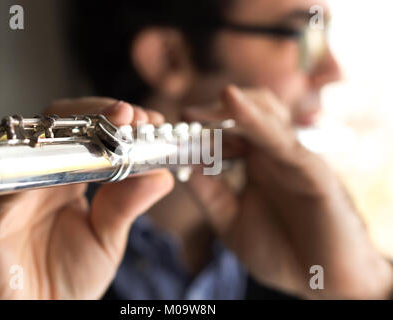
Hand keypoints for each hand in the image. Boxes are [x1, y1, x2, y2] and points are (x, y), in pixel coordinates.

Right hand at [0, 99, 173, 298]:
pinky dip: (39, 165)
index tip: (151, 121)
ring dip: (75, 128)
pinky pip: (7, 182)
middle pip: (59, 126)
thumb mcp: (106, 239)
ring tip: (115, 124)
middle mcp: (35, 178)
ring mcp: (10, 191)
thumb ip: (129, 205)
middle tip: (132, 116)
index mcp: (62, 181)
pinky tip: (74, 157)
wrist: (31, 318)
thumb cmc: (63, 283)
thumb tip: (161, 174)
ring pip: (33, 140)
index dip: (116, 123)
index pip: (85, 136)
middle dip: (98, 114)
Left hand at [184, 85, 392, 298]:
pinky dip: (255, 119)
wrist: (323, 280)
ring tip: (200, 113)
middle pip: (246, 113)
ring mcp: (293, 158)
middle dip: (214, 112)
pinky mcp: (311, 169)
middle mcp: (274, 155)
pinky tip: (231, 102)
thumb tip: (184, 167)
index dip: (201, 124)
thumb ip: (209, 195)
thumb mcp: (231, 223)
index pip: (227, 131)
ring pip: (265, 114)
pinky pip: (280, 139)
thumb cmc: (281, 252)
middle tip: (185, 117)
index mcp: (255, 164)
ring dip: (231, 108)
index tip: (174, 125)